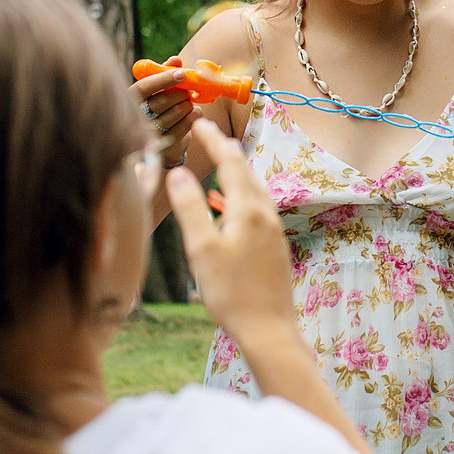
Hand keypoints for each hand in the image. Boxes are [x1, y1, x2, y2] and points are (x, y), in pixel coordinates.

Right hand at [131, 64, 196, 167]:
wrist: (162, 139)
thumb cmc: (159, 107)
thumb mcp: (159, 89)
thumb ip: (165, 72)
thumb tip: (175, 60)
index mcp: (132, 99)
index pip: (144, 87)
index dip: (164, 79)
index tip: (182, 73)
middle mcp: (137, 117)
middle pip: (163, 100)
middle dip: (182, 92)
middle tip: (189, 90)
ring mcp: (151, 133)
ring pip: (177, 112)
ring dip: (188, 104)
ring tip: (189, 102)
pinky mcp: (166, 144)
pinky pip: (186, 125)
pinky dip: (195, 115)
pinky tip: (195, 111)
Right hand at [166, 119, 293, 348]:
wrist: (269, 330)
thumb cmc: (231, 292)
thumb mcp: (201, 249)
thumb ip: (190, 208)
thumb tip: (178, 173)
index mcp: (248, 210)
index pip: (230, 162)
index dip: (213, 140)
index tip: (199, 122)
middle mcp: (266, 215)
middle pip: (246, 173)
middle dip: (227, 151)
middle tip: (210, 135)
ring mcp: (274, 232)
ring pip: (255, 191)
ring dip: (237, 173)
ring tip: (223, 164)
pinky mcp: (275, 249)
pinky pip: (259, 210)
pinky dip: (243, 196)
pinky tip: (235, 209)